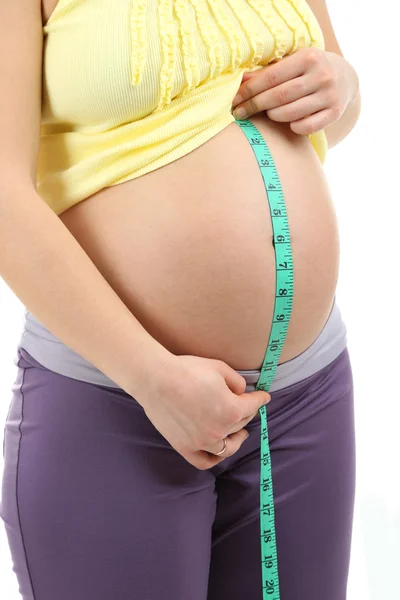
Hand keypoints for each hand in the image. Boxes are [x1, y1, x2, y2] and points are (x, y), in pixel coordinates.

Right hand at [137, 353, 270, 469]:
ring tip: (240, 433)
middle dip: (247, 413)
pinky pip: (205, 461)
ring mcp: (202, 442)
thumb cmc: (187, 370)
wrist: (156, 379)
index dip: (261, 399)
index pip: (253, 405)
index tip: (264, 397)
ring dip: (237, 438)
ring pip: (228, 446)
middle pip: (241, 423)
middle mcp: (220, 430)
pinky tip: (218, 450)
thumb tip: (241, 393)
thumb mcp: (220, 368)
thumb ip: (238, 383)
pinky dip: (214, 458)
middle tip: (246, 406)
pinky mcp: (185, 447)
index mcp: (232, 410)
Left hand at [231, 48, 358, 135]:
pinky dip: (294, 127)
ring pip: (291, 113)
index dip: (249, 90)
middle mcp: (321, 75)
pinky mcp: (335, 113)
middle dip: (255, 106)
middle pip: (279, 96)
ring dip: (273, 116)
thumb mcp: (292, 63)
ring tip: (268, 114)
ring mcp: (330, 95)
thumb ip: (267, 72)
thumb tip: (240, 80)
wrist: (345, 78)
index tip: (234, 100)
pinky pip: (307, 127)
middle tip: (240, 113)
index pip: (271, 77)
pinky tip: (290, 122)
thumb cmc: (309, 70)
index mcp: (308, 57)